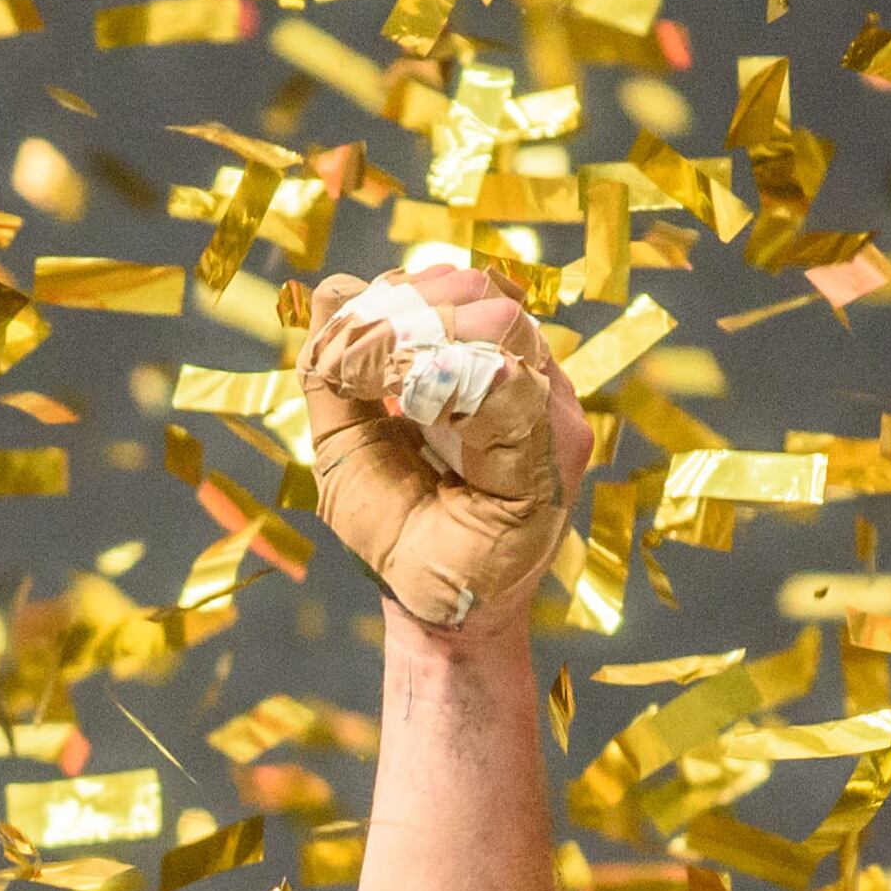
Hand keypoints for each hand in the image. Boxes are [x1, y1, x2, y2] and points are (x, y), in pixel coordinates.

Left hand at [298, 264, 590, 636]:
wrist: (425, 603)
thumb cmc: (396, 527)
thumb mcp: (344, 440)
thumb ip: (334, 370)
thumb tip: (331, 290)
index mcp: (483, 362)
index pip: (452, 286)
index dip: (392, 294)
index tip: (339, 335)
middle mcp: (526, 374)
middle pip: (479, 292)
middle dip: (402, 309)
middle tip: (350, 353)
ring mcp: (550, 406)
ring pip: (499, 324)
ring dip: (420, 337)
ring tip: (373, 375)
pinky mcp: (559, 447)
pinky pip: (512, 385)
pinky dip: (450, 379)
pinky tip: (412, 407)